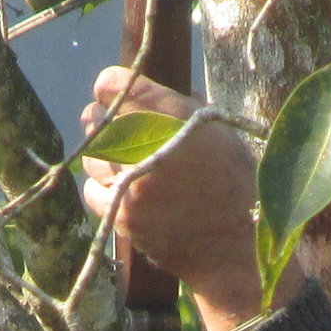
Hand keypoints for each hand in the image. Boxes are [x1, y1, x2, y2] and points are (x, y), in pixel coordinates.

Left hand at [78, 68, 303, 330]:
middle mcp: (149, 143)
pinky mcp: (123, 213)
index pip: (111, 84)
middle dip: (106, 124)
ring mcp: (132, 181)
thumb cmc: (236, 185)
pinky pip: (93, 191)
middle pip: (95, 119)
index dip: (110, 87)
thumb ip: (184, 107)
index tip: (113, 95)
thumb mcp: (222, 134)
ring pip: (92, 157)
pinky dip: (106, 191)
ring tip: (130, 169)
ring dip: (106, 160)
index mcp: (176, 116)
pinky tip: (128, 194)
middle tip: (122, 136)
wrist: (237, 246)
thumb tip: (153, 91)